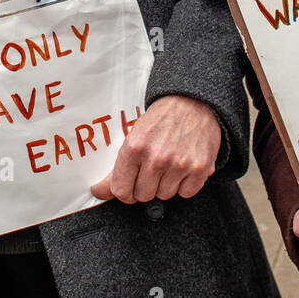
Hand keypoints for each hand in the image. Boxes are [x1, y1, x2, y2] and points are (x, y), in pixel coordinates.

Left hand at [90, 94, 220, 202]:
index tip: (131, 186)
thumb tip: (99, 191)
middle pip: (143, 195)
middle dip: (147, 186)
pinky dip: (186, 184)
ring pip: (165, 195)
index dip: (125, 191)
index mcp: (134, 148)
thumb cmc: (162, 119)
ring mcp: (179, 164)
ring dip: (167, 184)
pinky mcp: (199, 169)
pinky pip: (186, 193)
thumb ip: (117, 169)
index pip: (121, 190)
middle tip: (154, 168)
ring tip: (171, 163)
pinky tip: (185, 167)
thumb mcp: (133, 137)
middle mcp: (156, 158)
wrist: (192, 102)